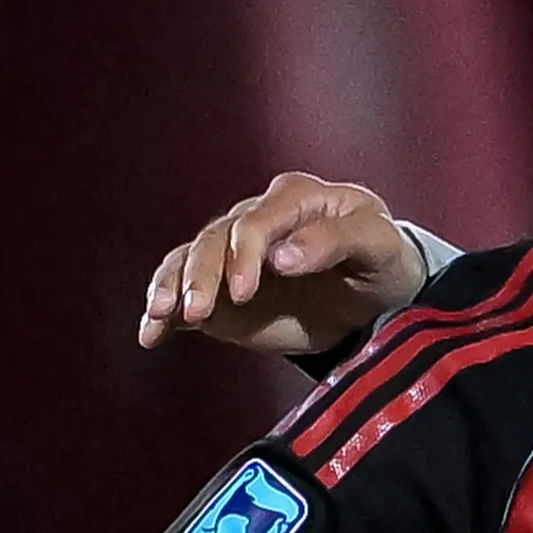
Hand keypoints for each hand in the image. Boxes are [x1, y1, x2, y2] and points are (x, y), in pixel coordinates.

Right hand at [141, 173, 425, 354]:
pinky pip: (183, 291)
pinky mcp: (220, 289)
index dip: (245, 253)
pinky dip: (164, 311)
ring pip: (191, 259)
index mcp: (296, 199)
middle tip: (199, 310)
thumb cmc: (381, 263)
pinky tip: (151, 333)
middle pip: (215, 238)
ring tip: (162, 315)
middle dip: (202, 274)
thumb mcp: (378, 246)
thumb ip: (337, 242)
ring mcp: (233, 254)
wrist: (375, 297)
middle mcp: (256, 219)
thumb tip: (284, 256)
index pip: (257, 220)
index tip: (243, 291)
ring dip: (173, 286)